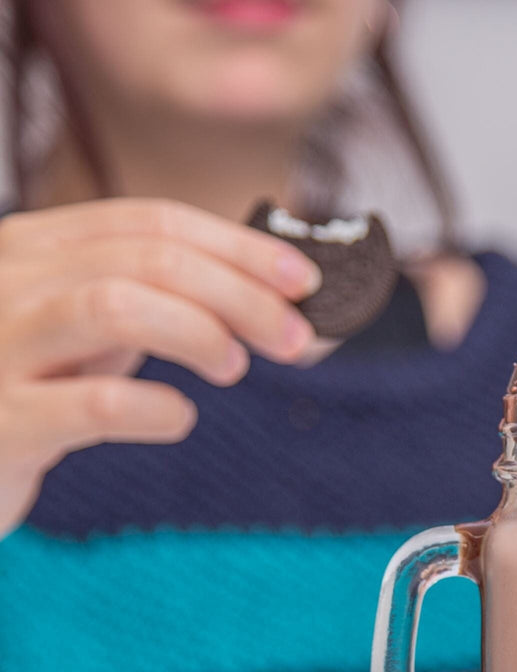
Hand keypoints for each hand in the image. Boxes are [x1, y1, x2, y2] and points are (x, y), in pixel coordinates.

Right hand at [0, 198, 321, 537]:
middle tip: (295, 337)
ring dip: (199, 330)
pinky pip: (92, 403)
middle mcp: (9, 282)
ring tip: (235, 367)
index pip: (150, 222)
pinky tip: (177, 418)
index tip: (304, 279)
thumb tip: (262, 297)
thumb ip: (148, 302)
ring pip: (113, 303)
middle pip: (147, 258)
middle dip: (241, 293)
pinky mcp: (0, 423)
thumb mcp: (81, 330)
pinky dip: (154, 406)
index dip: (238, 246)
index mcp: (34, 250)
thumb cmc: (22, 389)